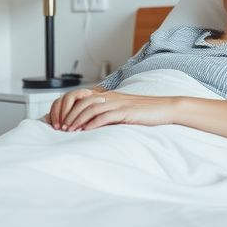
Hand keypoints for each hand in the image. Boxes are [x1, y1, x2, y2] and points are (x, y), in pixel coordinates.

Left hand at [48, 89, 178, 131]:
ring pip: (91, 108)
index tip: (61, 121)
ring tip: (69, 131)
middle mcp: (111, 97)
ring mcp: (118, 103)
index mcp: (108, 96)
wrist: (165, 108)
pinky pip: (105, 116)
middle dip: (69, 115)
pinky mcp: (126, 112)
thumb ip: (108, 114)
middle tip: (61, 128)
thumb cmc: (144, 112)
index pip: (82, 97)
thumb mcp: (123, 111)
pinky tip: (86, 131)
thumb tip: (91, 125)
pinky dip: (93, 123)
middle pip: (82, 102)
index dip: (69, 108)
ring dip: (78, 120)